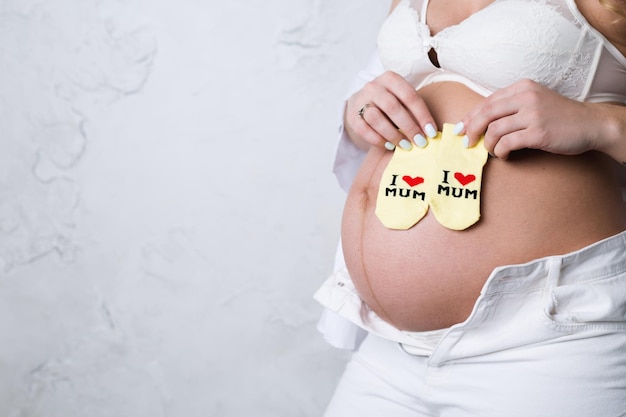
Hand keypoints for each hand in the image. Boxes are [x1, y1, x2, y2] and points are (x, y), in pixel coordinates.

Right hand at [345, 71, 437, 150]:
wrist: (363, 103)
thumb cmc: (390, 102)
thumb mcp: (402, 99)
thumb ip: (414, 111)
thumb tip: (431, 132)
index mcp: (390, 78)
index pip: (409, 96)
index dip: (422, 115)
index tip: (431, 132)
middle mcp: (373, 86)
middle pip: (392, 107)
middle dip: (409, 127)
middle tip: (420, 142)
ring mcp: (360, 101)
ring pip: (376, 118)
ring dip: (393, 135)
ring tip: (405, 145)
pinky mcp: (352, 117)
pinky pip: (364, 130)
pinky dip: (378, 140)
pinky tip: (389, 145)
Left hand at [458, 79, 599, 158]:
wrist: (591, 124)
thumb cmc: (559, 116)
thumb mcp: (534, 101)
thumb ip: (511, 106)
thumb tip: (480, 122)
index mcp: (522, 87)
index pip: (487, 101)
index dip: (470, 116)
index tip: (460, 129)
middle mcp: (526, 97)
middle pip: (486, 113)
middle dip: (471, 130)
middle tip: (467, 143)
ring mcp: (533, 114)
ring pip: (494, 130)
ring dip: (488, 145)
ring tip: (492, 151)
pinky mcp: (538, 132)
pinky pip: (507, 143)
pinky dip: (501, 152)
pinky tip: (505, 155)